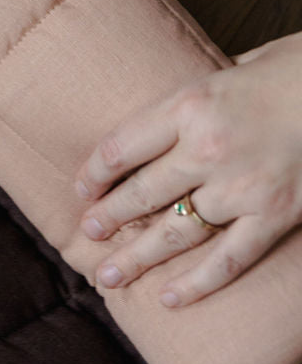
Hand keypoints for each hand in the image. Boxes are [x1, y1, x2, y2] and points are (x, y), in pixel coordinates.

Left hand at [73, 30, 301, 306]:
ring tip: (109, 275)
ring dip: (138, 256)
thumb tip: (172, 113)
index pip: (122, 147)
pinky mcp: (275, 216)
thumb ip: (200, 94)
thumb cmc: (295, 69)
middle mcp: (208, 149)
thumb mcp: (233, 65)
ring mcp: (241, 187)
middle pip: (142, 193)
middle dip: (108, 217)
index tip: (83, 187)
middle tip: (87, 234)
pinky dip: (197, 282)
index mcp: (191, 105)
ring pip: (175, 232)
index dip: (95, 171)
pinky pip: (228, 259)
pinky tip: (169, 297)